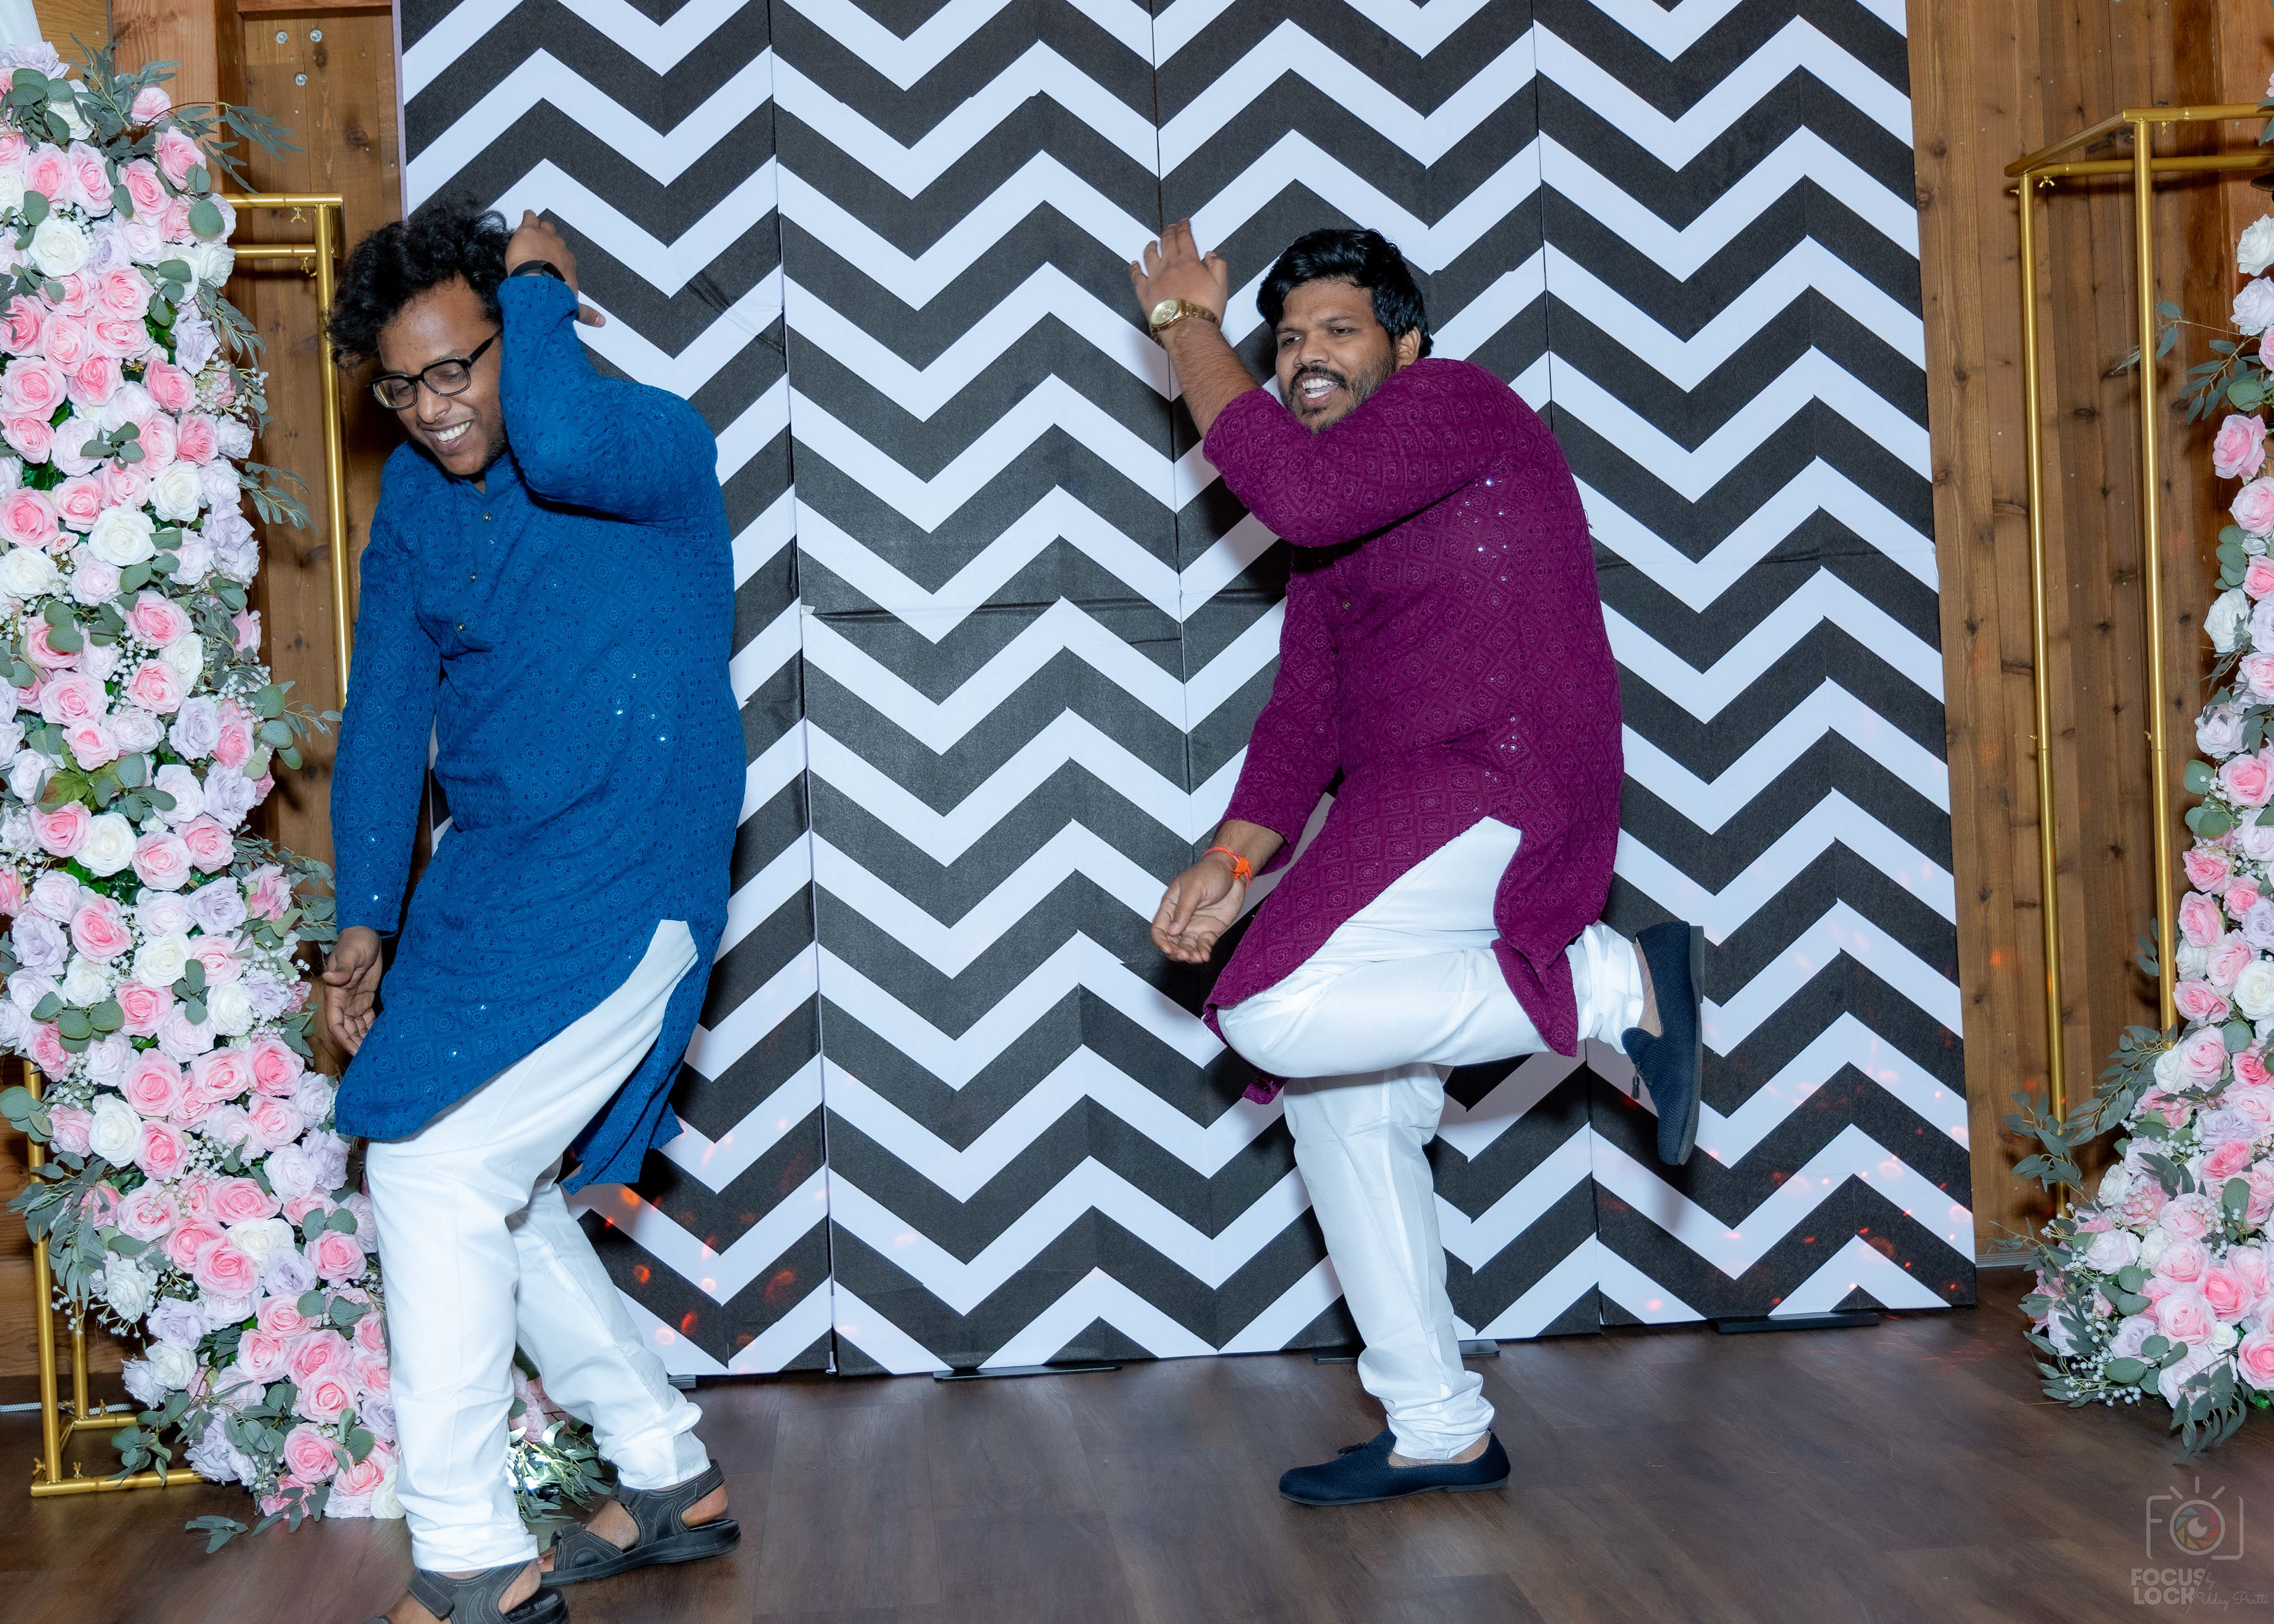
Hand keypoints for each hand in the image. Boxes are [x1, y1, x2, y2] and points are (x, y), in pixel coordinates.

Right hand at [323, 926, 382, 1054]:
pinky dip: (372, 1029)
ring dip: (363, 1039)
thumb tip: (330, 978)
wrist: (367, 934)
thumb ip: (342, 969)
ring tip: (374, 1054)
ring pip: (357, 1026)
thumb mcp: (349, 955)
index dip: (343, 1038)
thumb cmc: (355, 943)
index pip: (336, 1023)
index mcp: (336, 995)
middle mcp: (344, 1002)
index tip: (354, 1051)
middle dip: (355, 1044)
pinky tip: (379, 1038)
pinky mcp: (367, 997)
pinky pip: (368, 1018)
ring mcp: (355, 1001)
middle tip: (369, 1059)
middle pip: (347, 1029)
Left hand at [505, 209, 604, 327]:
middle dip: (550, 241)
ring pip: (545, 227)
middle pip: (556, 240)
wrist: (538, 285)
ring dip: (540, 228)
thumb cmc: (554, 295)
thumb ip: (586, 313)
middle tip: (542, 244)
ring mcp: (545, 238)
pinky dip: (529, 217)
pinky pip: (531, 218)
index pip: (564, 256)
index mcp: (568, 264)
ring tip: (535, 228)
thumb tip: (601, 322)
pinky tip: (527, 216)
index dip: (557, 257)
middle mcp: (560, 249)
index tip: (553, 260)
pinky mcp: (530, 231)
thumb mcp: (572, 307)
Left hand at [1130, 219, 1229, 325]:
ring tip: (1152, 243)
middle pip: (1167, 242)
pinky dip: (1134, 268)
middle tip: (1170, 227)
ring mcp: (1155, 278)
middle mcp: (1170, 266)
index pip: (1185, 237)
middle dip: (1169, 231)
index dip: (1184, 227)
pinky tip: (1134, 264)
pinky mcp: (1144, 292)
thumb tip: (1211, 254)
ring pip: (1149, 255)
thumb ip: (1218, 266)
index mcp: (1189, 262)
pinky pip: (1136, 276)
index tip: (1183, 222)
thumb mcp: (1221, 285)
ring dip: (1151, 246)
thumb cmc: (1205, 310)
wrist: (1189, 329)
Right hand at [1151, 853, 1245, 964]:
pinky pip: (1203, 945)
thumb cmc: (1210, 872)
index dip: (1161, 941)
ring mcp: (1195, 925)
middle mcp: (1181, 918)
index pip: (1159, 928)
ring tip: (1196, 957)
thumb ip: (1183, 910)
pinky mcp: (1210, 929)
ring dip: (1190, 955)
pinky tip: (1204, 955)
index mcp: (1171, 905)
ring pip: (1187, 946)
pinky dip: (1203, 952)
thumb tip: (1172, 930)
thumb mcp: (1194, 888)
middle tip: (1184, 955)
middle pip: (1172, 941)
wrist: (1233, 872)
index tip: (1168, 949)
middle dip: (1176, 952)